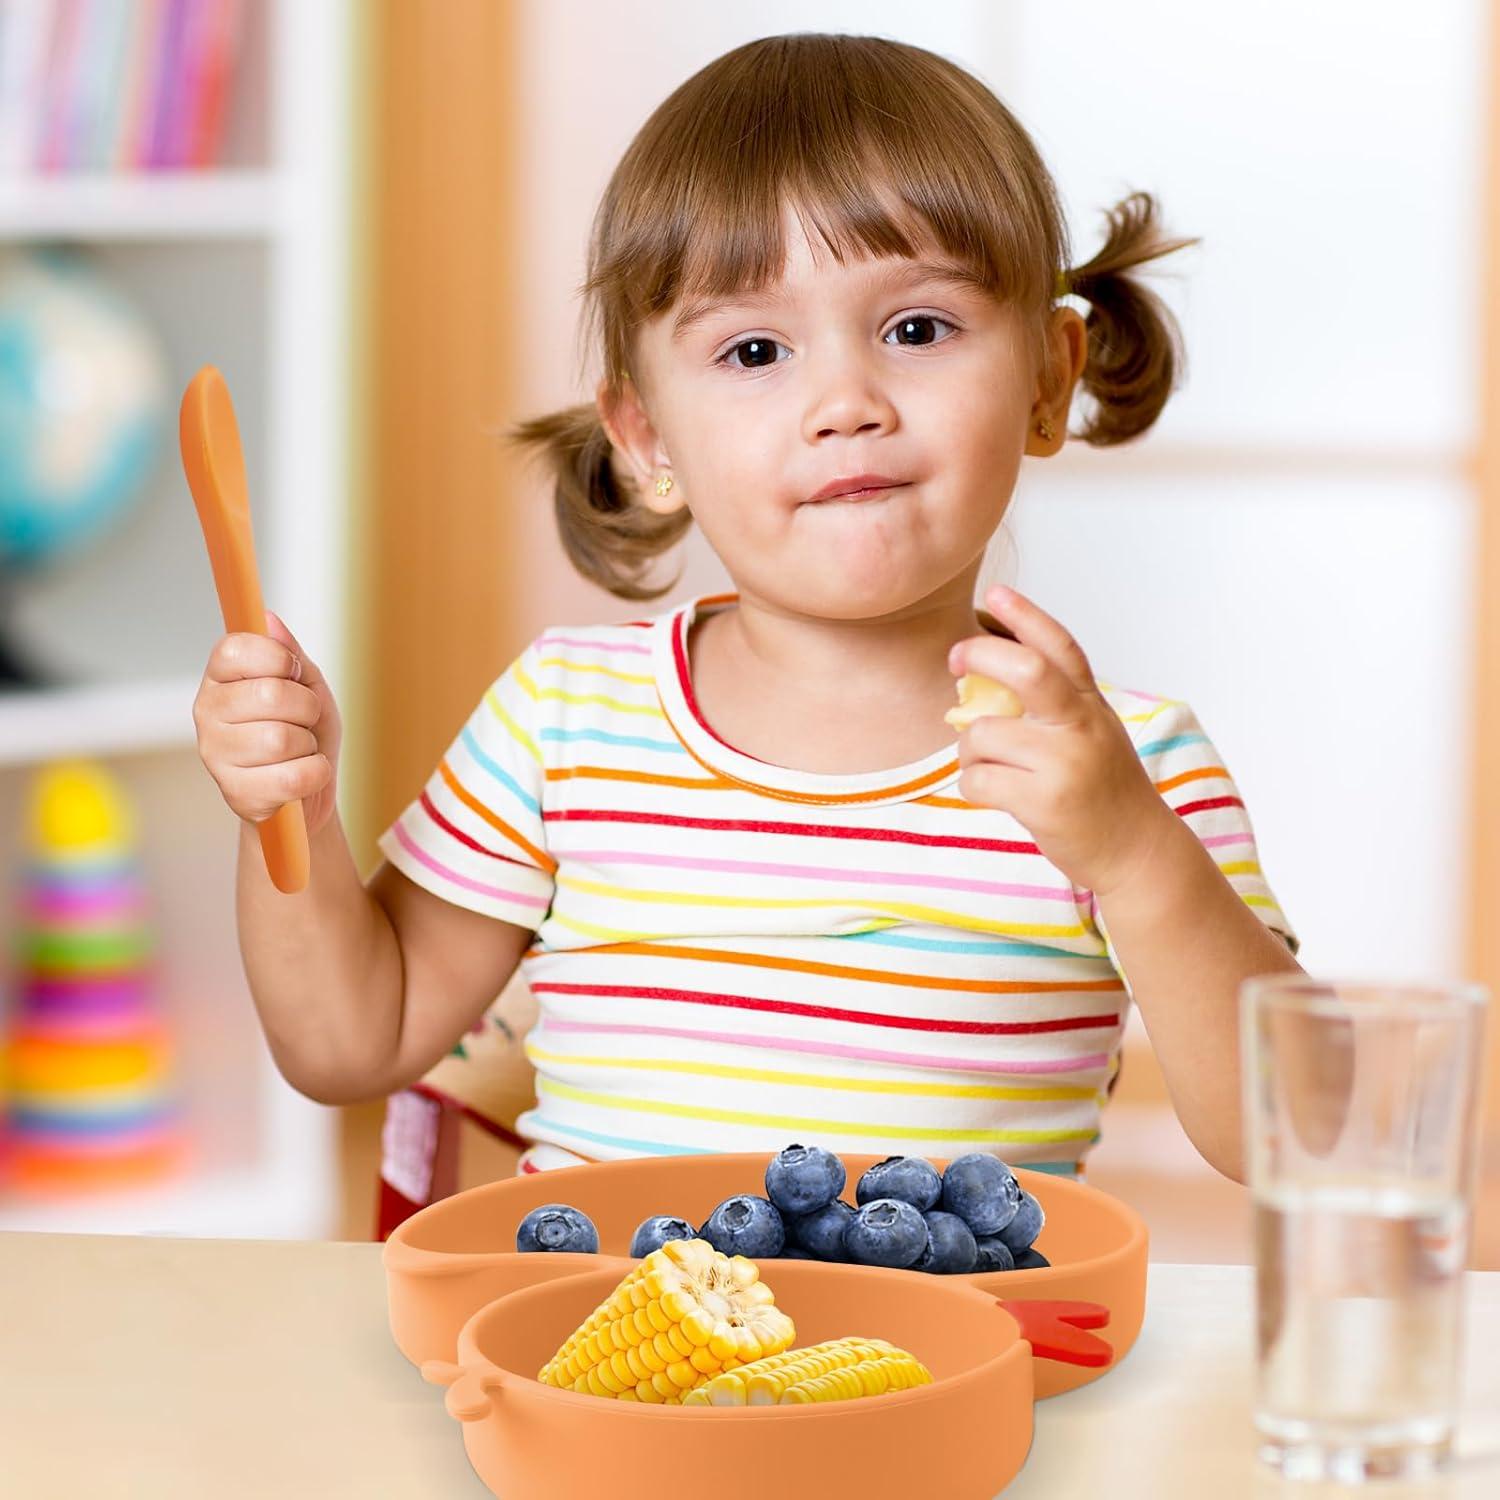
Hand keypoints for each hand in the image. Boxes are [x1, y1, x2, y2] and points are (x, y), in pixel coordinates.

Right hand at [192, 611, 342, 836]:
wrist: (308, 789)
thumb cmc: (305, 732)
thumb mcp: (307, 684)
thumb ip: (289, 652)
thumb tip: (268, 619)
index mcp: (220, 678)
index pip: (236, 649)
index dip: (279, 658)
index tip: (294, 672)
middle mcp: (207, 712)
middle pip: (270, 694)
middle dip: (306, 707)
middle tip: (304, 720)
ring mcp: (216, 754)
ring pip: (281, 739)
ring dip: (308, 745)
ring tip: (300, 750)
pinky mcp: (235, 793)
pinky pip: (292, 777)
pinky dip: (314, 774)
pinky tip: (303, 774)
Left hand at [947, 585, 1174, 897]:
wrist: (1136, 850)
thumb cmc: (1102, 788)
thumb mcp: (1091, 733)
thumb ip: (1051, 706)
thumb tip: (978, 683)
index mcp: (1091, 704)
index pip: (1059, 647)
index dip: (1025, 615)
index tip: (995, 592)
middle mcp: (1081, 726)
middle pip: (1026, 670)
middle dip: (979, 655)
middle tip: (956, 660)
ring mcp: (1065, 764)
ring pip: (982, 735)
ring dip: (970, 752)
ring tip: (990, 767)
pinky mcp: (1044, 802)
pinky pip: (977, 780)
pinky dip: (973, 786)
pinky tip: (994, 794)